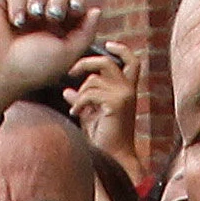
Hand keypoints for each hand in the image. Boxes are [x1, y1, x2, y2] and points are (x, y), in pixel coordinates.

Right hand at [0, 0, 100, 118]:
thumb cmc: (30, 68)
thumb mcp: (67, 54)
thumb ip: (85, 32)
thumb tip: (96, 10)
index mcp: (57, 26)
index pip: (73, 0)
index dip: (76, 1)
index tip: (74, 11)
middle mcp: (39, 12)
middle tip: (52, 17)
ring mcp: (20, 3)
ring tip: (35, 15)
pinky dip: (18, 1)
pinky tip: (14, 21)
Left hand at [67, 43, 142, 176]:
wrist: (114, 156)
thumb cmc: (104, 137)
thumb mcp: (91, 113)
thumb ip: (82, 99)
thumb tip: (67, 91)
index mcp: (127, 89)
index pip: (132, 61)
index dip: (121, 49)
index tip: (107, 44)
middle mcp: (128, 90)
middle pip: (107, 62)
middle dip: (86, 63)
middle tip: (71, 72)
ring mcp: (124, 96)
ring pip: (93, 80)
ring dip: (80, 93)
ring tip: (75, 108)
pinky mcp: (116, 104)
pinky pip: (90, 94)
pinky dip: (79, 103)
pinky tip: (75, 113)